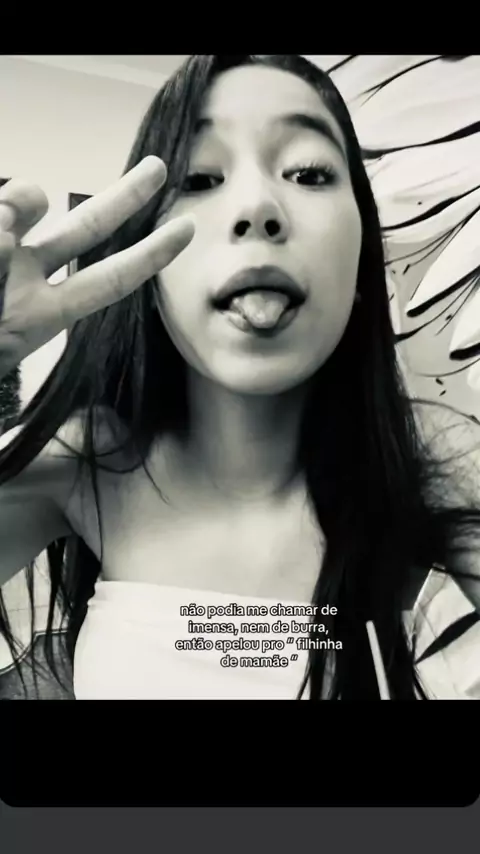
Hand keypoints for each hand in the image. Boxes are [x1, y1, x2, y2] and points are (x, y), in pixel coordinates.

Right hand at [0, 156, 194, 375]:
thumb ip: (2, 259)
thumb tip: (14, 210)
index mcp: (44, 313)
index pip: (109, 280)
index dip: (151, 256)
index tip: (188, 230)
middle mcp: (25, 276)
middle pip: (87, 229)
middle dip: (126, 198)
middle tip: (160, 169)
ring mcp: (0, 250)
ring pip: (24, 198)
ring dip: (16, 206)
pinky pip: (0, 205)